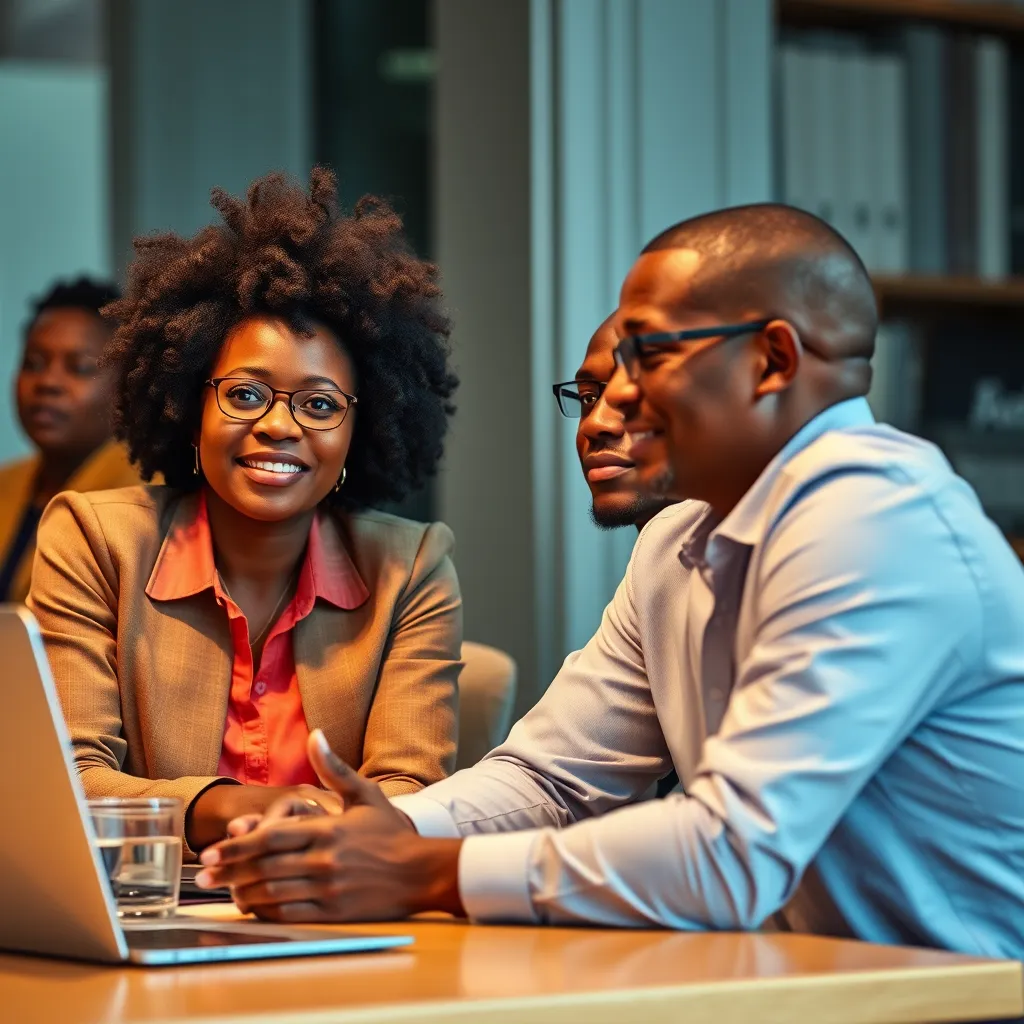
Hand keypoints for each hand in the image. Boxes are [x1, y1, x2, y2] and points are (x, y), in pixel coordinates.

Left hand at [194, 729, 464, 922]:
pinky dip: (266, 912)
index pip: (271, 838)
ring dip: (244, 892)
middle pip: (265, 867)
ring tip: (223, 889)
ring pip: (273, 894)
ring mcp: (328, 890)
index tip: (212, 851)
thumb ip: (334, 767)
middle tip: (204, 874)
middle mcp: (324, 861)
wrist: (421, 872)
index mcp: (328, 830)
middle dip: (230, 871)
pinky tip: (254, 906)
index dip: (238, 845)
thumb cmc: (390, 832)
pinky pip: (290, 915)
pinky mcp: (333, 913)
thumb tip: (316, 734)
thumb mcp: (365, 794)